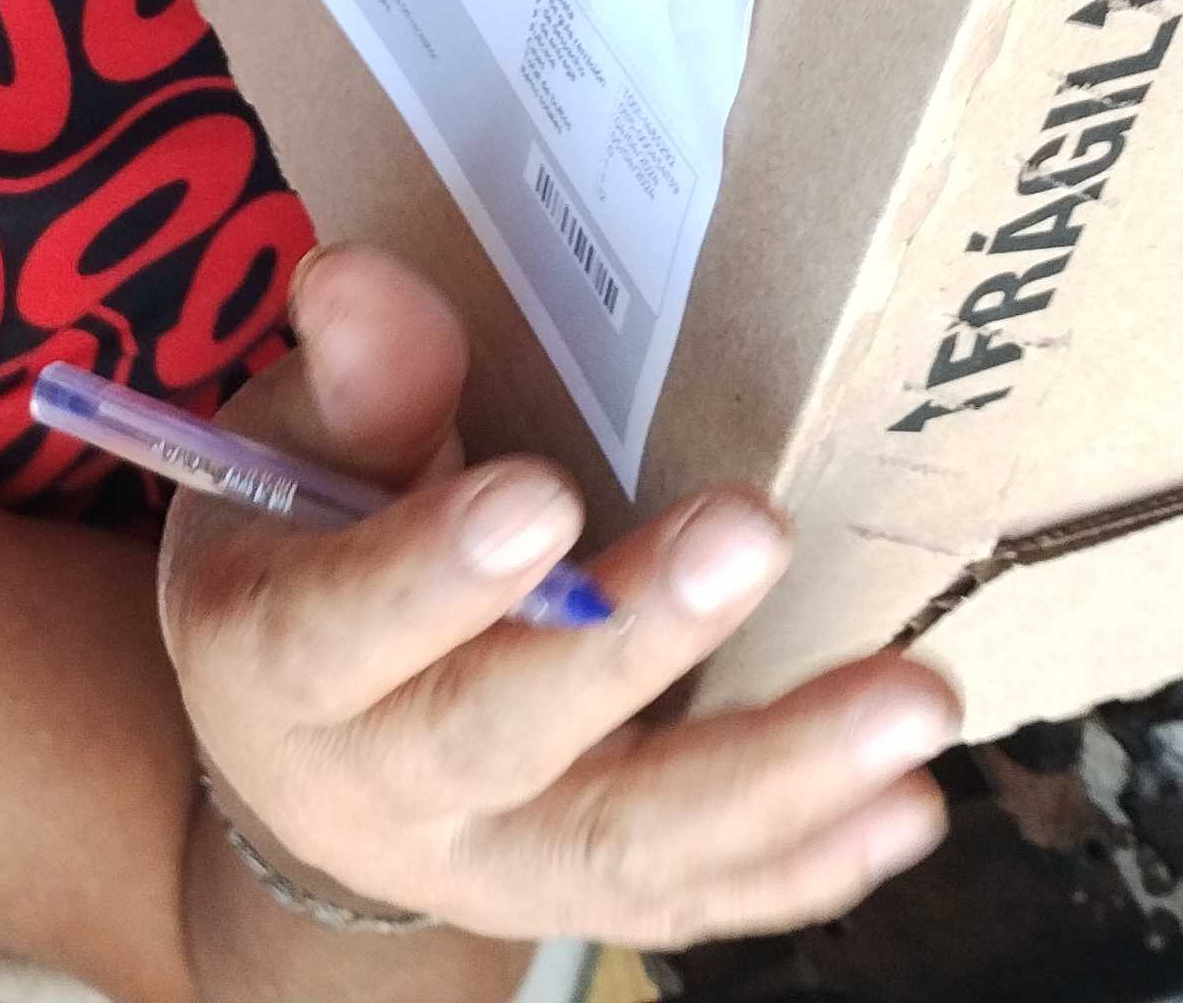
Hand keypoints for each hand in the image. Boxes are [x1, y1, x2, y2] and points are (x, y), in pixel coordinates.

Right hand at [154, 247, 956, 949]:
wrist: (311, 748)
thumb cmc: (312, 552)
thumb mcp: (298, 449)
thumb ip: (354, 378)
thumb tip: (362, 282)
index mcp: (271, 661)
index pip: (334, 630)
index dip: (429, 574)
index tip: (542, 496)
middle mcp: (374, 787)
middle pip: (498, 739)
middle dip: (634, 640)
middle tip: (756, 531)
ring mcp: (486, 864)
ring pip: (625, 848)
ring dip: (778, 777)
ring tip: (911, 700)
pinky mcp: (582, 901)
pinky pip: (697, 900)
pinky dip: (808, 864)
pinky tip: (908, 805)